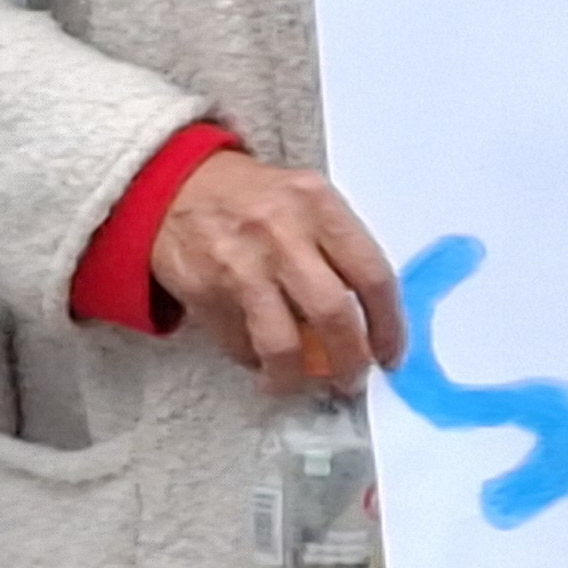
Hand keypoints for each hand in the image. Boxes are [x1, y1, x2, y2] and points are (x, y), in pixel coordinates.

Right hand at [147, 149, 407, 387]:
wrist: (177, 185)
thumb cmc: (255, 198)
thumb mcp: (307, 200)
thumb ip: (340, 248)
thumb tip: (374, 316)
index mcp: (319, 206)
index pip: (373, 275)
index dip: (389, 326)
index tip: (390, 353)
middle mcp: (283, 234)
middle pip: (333, 315)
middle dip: (350, 361)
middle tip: (352, 379)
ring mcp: (241, 265)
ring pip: (283, 344)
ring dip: (297, 376)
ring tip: (301, 382)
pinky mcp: (206, 292)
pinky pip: (240, 345)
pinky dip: (255, 361)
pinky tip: (261, 358)